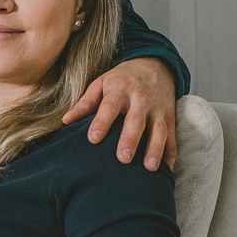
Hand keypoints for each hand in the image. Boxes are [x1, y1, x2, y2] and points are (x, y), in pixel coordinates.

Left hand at [62, 57, 176, 170]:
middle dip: (130, 139)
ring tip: (149, 168)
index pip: (110, 106)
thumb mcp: (100, 84)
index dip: (102, 122)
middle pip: (136, 120)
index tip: (93, 139)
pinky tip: (166, 171)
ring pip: (159, 130)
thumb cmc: (121, 80)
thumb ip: (84, 104)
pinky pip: (172, 138)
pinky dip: (170, 155)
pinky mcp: (170, 119)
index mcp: (120, 90)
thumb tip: (65, 122)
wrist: (153, 66)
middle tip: (122, 158)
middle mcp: (141, 99)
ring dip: (155, 149)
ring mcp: (158, 109)